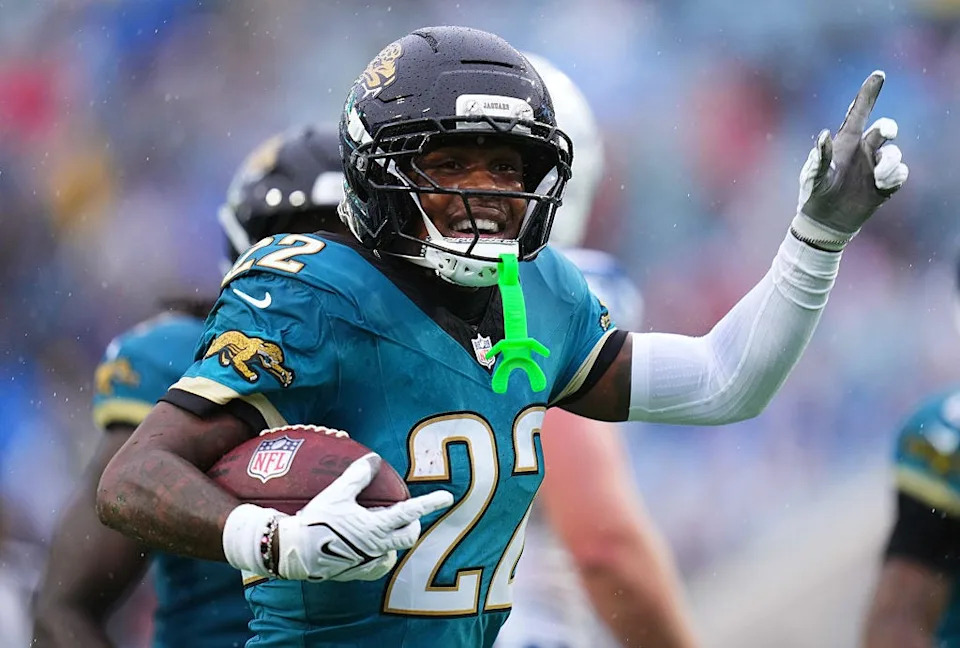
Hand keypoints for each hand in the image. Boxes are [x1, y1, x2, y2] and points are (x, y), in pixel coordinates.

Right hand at [276, 453, 453, 581]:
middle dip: (414, 523)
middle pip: (410, 535)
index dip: (430, 503)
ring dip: (395, 538)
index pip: (410, 512)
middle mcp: (377, 546)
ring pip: (394, 550)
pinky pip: (378, 565)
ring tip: (383, 527)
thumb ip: (358, 475)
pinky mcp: (358, 573)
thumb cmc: (316, 520)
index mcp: (376, 526)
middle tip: (409, 513)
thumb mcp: (337, 493)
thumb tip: (374, 459)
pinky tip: (369, 546)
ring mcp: (369, 562)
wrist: (294, 551)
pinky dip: (380, 553)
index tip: (447, 497)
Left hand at [794, 70, 908, 248]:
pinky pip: (901, 172)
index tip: (878, 75)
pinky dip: (894, 176)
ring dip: (889, 162)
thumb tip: (824, 135)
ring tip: (878, 176)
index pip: (859, 113)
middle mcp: (864, 150)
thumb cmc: (815, 194)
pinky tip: (882, 185)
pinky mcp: (886, 184)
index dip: (868, 94)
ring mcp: (876, 166)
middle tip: (886, 134)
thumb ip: (819, 157)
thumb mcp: (814, 177)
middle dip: (888, 129)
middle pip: (885, 129)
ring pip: (894, 153)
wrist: (825, 221)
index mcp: (846, 142)